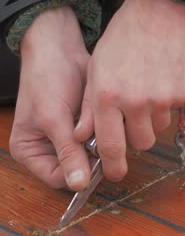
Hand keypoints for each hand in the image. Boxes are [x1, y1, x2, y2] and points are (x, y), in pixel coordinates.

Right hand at [10, 6, 90, 189]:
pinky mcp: (87, 127)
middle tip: (94, 128)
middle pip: (80, 167)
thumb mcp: (53, 120)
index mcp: (30, 152)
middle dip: (91, 149)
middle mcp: (49, 149)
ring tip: (92, 114)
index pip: (60, 179)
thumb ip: (67, 152)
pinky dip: (104, 124)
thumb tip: (78, 185)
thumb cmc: (47, 80)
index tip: (96, 156)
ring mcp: (70, 138)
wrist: (61, 49)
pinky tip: (98, 108)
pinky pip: (103, 136)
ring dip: (99, 135)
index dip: (80, 172)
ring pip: (95, 152)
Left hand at [74, 0, 184, 181]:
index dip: (113, 166)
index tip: (115, 174)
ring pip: (160, 126)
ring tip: (149, 85)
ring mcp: (165, 98)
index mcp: (109, 95)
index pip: (111, 145)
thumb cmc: (125, 37)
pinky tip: (164, 75)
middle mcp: (138, 101)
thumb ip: (91, 106)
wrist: (162, 12)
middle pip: (142, 143)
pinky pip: (176, 109)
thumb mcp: (97, 67)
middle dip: (137, 136)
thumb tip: (83, 136)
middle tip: (134, 116)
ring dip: (154, 115)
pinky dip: (170, 99)